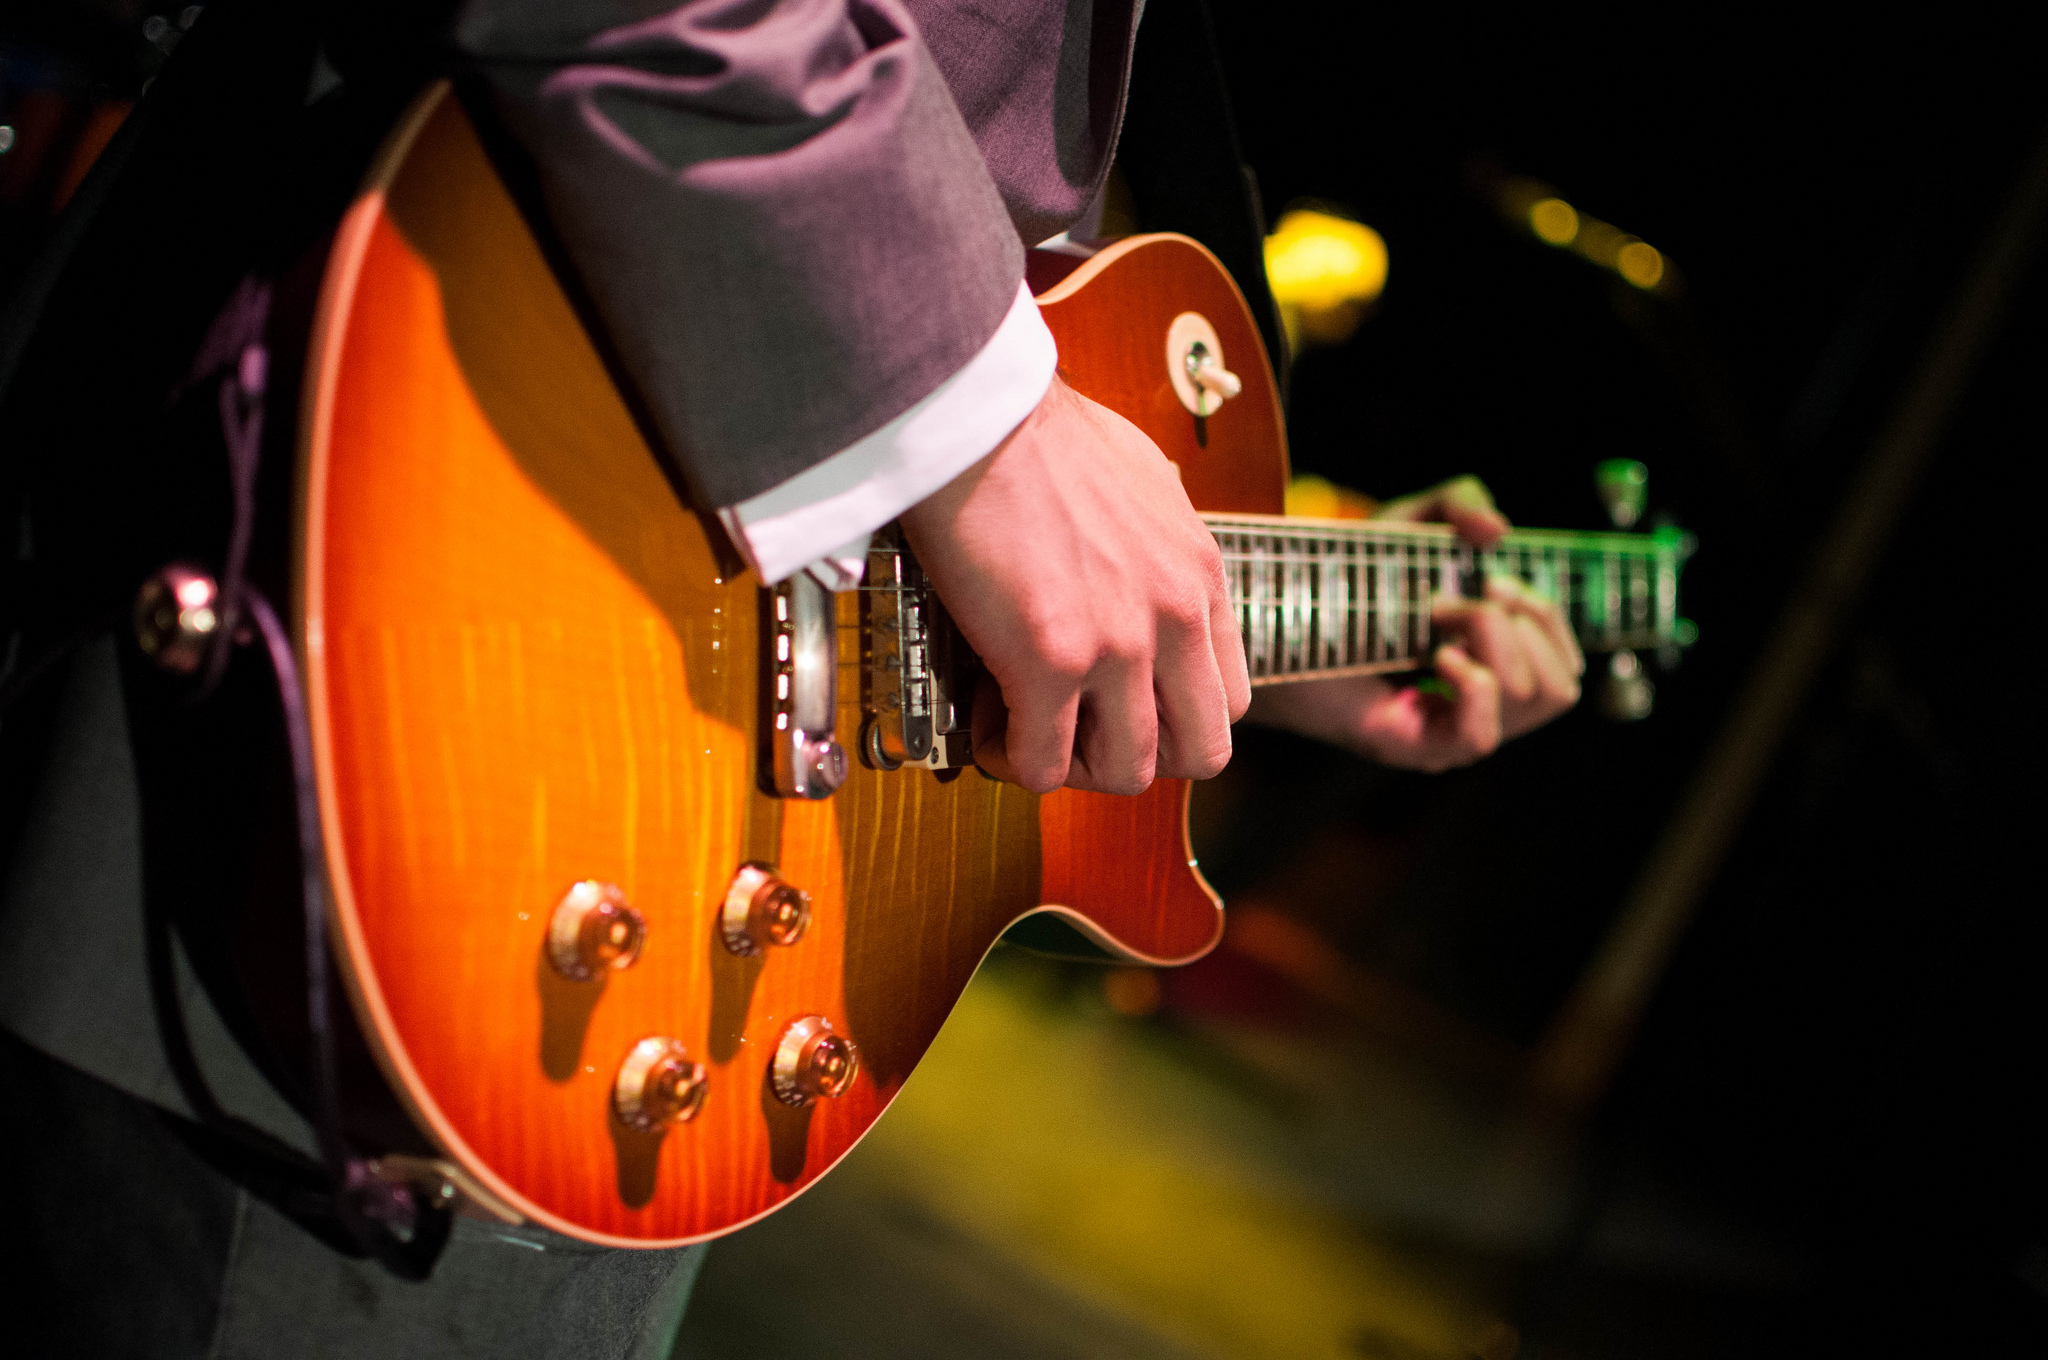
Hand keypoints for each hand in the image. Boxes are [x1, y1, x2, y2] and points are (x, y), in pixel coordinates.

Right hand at [900, 376, 1251, 793]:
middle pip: (1202, 752)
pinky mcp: (1052, 660)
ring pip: (1127, 772)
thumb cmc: (1043, 432)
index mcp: (1201, 576)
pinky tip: (986, 722)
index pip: (1231, 698)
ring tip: (1027, 728)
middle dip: (1141, 758)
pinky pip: (1043, 763)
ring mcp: (1120, 645)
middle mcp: (1176, 617)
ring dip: (1075, 766)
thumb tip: (1133, 555)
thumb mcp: (1144, 481)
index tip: (1122, 703)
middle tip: (1083, 733)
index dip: (1176, 718)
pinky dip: (1012, 759)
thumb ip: (1156, 539)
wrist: (987, 415)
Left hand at [1246, 477, 1582, 770]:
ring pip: (1532, 699)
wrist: (1274, 614)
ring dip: (1492, 638)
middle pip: (1561, 687)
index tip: (1488, 580)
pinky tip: (1432, 654)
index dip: (1542, 615)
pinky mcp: (1411, 747)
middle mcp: (1475, 712)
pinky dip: (1471, 681)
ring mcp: (1445, 735)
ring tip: (1433, 617)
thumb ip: (1461, 504)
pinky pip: (1482, 736)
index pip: (1567, 670)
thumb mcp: (1410, 523)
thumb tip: (1500, 533)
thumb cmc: (1341, 578)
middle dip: (1519, 623)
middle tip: (1453, 599)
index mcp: (1488, 672)